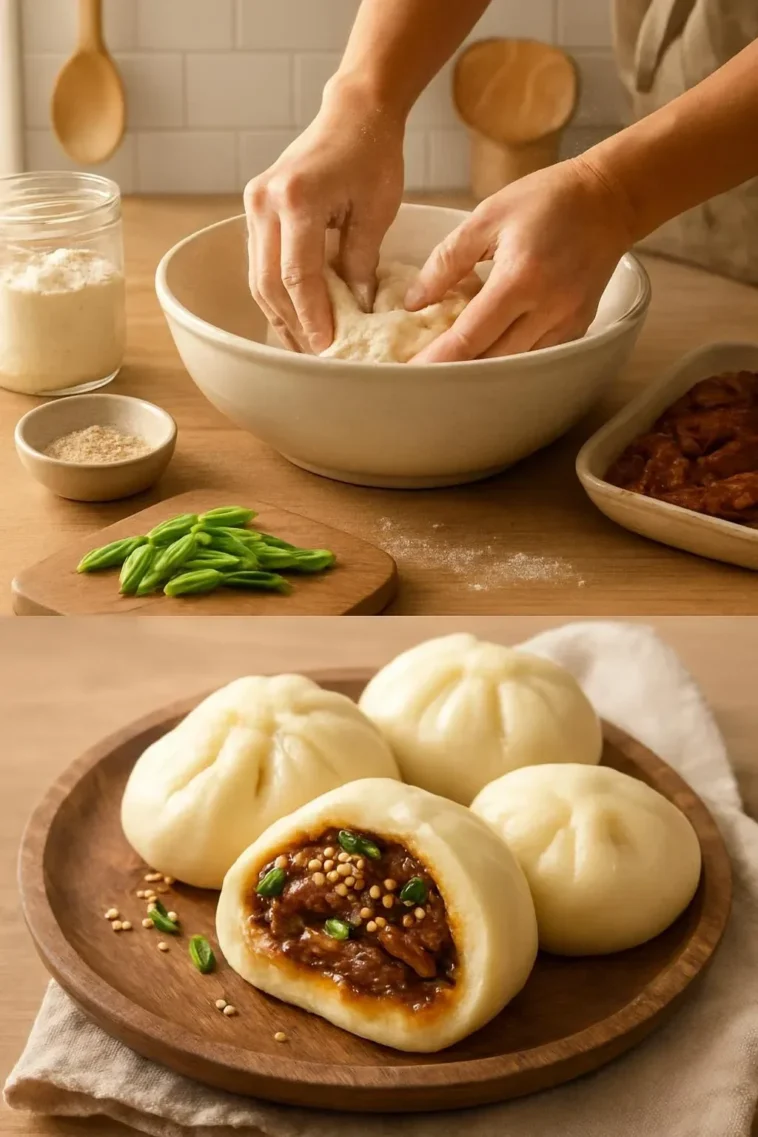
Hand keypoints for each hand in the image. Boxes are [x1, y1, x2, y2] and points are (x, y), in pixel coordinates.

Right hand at [244, 81, 404, 353]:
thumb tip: (356, 312)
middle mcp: (265, 202)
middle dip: (293, 326)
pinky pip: (260, 264)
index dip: (312, 318)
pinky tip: (297, 319)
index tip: (328, 350)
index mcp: (297, 199)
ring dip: (281, 317)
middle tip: (317, 358)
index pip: (297, 276)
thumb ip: (361, 263)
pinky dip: (277, 295)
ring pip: (258, 279)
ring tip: (307, 347)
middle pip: (269, 284)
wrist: (352, 112)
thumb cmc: (373, 154)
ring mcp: (254, 205)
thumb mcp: (377, 211)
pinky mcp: (255, 210)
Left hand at [406, 157, 634, 362]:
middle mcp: (547, 308)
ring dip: (483, 369)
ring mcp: (566, 322)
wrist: (609, 199)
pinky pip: (537, 356)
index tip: (412, 372)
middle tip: (424, 373)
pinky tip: (489, 352)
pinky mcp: (577, 327)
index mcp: (519, 278)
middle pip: (492, 360)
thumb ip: (447, 260)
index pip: (470, 335)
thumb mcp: (487, 217)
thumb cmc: (546, 200)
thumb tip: (414, 302)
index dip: (438, 359)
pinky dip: (510, 358)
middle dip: (456, 371)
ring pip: (516, 364)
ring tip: (452, 367)